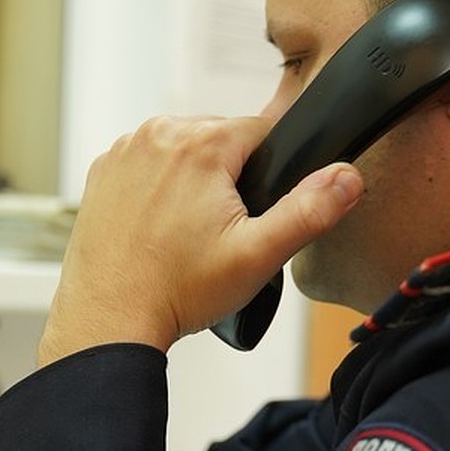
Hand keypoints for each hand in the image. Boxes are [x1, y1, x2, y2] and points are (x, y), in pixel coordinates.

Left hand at [38, 115, 363, 364]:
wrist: (110, 318)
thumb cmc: (179, 290)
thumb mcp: (259, 255)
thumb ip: (309, 211)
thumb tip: (347, 176)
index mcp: (202, 142)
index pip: (262, 132)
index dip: (267, 174)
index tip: (250, 215)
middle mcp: (158, 133)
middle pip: (220, 141)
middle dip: (229, 179)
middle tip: (218, 234)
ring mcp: (124, 151)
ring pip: (182, 152)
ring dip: (192, 182)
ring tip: (186, 236)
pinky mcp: (102, 172)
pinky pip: (146, 166)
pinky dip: (156, 190)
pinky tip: (157, 230)